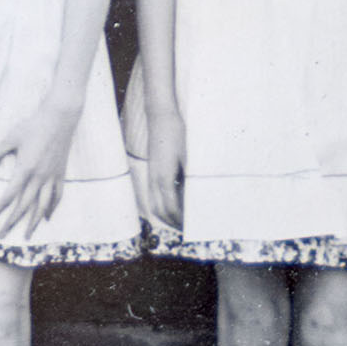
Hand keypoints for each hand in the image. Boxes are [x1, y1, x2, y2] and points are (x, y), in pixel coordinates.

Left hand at [0, 101, 81, 240]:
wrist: (60, 118)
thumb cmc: (33, 126)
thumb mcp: (11, 138)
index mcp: (25, 169)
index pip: (8, 196)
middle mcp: (39, 176)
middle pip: (25, 205)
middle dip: (12, 222)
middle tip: (3, 234)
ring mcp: (52, 176)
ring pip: (43, 205)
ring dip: (34, 221)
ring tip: (27, 234)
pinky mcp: (60, 174)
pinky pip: (57, 195)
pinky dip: (52, 208)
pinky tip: (47, 217)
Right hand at [142, 108, 186, 230]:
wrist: (161, 117)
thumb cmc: (177, 134)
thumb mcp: (188, 156)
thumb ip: (189, 176)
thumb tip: (196, 194)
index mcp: (164, 178)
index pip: (170, 208)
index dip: (180, 219)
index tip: (190, 225)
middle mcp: (155, 179)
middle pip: (159, 210)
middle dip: (171, 221)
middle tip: (186, 228)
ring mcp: (151, 175)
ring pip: (154, 203)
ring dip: (165, 214)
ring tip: (179, 219)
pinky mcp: (152, 170)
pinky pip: (154, 193)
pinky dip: (163, 202)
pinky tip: (175, 200)